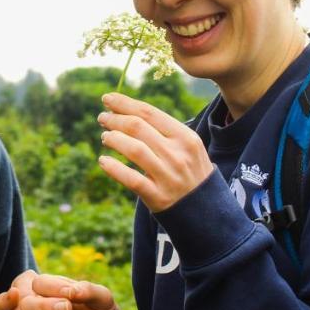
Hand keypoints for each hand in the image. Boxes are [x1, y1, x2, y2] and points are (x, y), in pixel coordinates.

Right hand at [17, 274, 126, 309]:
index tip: (71, 295)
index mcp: (55, 290)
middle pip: (28, 304)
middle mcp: (44, 308)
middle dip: (45, 306)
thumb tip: (71, 291)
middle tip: (68, 307)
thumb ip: (89, 291)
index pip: (40, 284)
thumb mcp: (104, 300)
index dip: (52, 288)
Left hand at [97, 91, 213, 212]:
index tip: (108, 99)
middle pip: (138, 127)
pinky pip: (132, 179)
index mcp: (186, 137)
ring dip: (114, 139)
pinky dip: (114, 169)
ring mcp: (168, 176)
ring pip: (134, 149)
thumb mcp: (188, 147)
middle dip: (115, 119)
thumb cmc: (190, 172)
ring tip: (105, 137)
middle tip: (102, 118)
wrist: (207, 210)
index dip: (125, 104)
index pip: (149, 113)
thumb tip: (128, 113)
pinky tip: (103, 161)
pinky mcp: (158, 197)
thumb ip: (164, 131)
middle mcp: (178, 154)